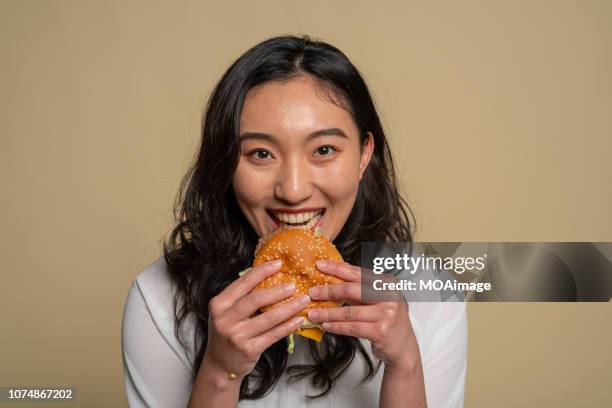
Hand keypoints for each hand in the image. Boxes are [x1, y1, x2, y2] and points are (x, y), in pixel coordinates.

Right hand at [203, 260, 310, 379]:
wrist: (219, 364)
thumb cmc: (227, 333)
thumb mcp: (226, 312)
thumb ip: (241, 296)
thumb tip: (268, 275)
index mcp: (219, 304)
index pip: (243, 283)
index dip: (262, 271)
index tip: (278, 264)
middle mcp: (225, 319)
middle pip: (256, 299)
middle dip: (278, 291)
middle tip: (294, 285)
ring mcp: (237, 336)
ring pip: (269, 318)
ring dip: (289, 307)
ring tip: (303, 300)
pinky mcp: (249, 350)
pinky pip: (274, 334)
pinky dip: (288, 326)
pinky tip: (299, 319)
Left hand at [307, 260, 419, 372]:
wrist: (403, 346)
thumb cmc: (386, 320)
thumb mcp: (377, 299)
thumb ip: (359, 289)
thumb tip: (331, 280)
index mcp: (386, 283)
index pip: (358, 273)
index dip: (337, 268)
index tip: (320, 265)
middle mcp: (388, 296)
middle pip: (352, 290)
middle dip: (329, 291)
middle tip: (312, 292)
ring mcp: (386, 314)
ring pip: (349, 312)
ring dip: (328, 313)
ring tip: (314, 313)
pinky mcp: (381, 331)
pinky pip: (352, 327)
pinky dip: (336, 327)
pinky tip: (326, 325)